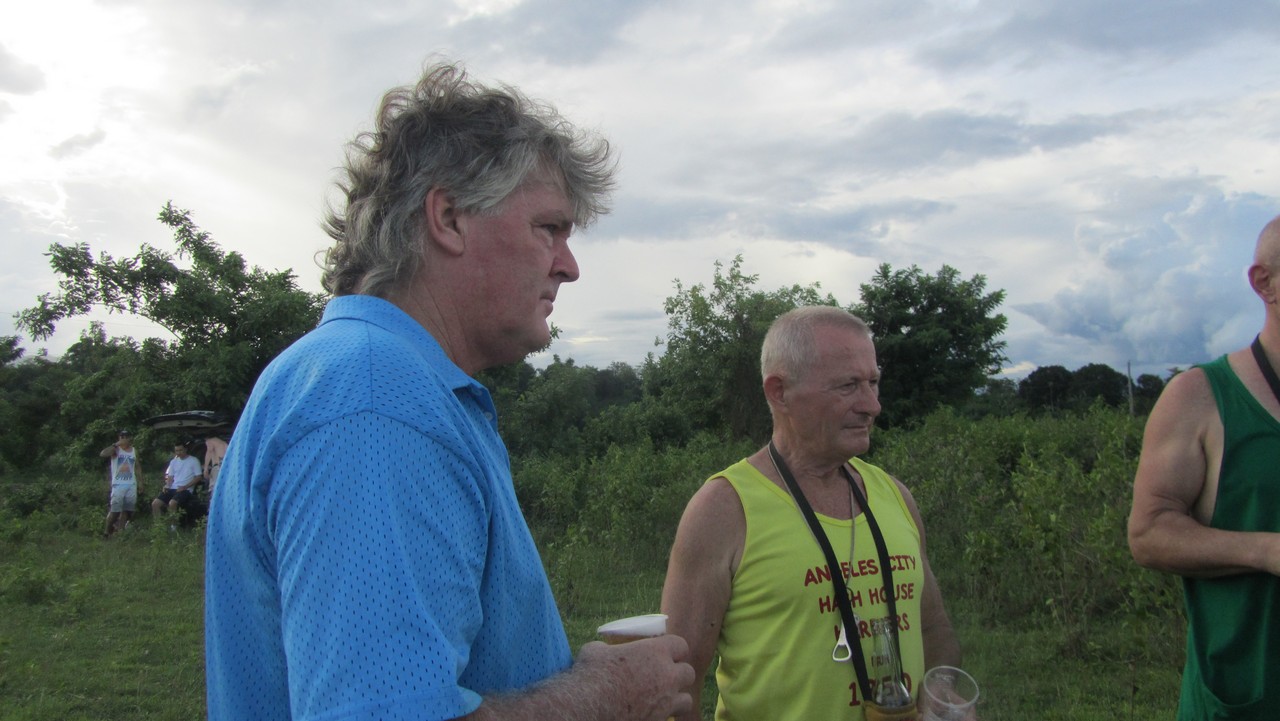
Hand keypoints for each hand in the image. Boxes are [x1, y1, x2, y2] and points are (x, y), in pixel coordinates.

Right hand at [575, 635, 693, 719]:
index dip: (674, 649)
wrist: (587, 707)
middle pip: (688, 673)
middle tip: (665, 678)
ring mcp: (666, 701)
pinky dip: (663, 717)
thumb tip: (604, 651)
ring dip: (677, 699)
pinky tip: (651, 715)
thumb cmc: (590, 675)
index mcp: (655, 652)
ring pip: (686, 700)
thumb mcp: (597, 651)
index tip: (667, 654)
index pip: (681, 645)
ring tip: (663, 700)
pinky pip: (670, 718)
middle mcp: (667, 676)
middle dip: (679, 675)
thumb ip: (609, 649)